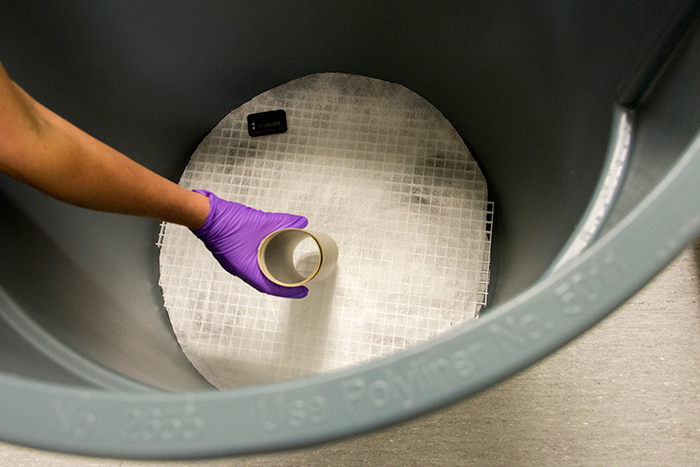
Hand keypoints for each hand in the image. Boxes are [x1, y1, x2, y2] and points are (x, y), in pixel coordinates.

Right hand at [192, 190, 308, 298]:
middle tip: (297, 281)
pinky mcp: (233, 253)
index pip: (270, 287)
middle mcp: (240, 269)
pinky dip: (264, 261)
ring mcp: (235, 262)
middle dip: (282, 283)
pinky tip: (270, 254)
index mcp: (246, 268)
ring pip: (258, 271)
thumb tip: (300, 222)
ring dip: (272, 271)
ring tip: (287, 268)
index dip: (289, 292)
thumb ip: (283, 222)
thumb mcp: (261, 221)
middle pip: (265, 281)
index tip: (302, 292)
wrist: (205, 214)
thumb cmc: (224, 222)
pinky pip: (251, 262)